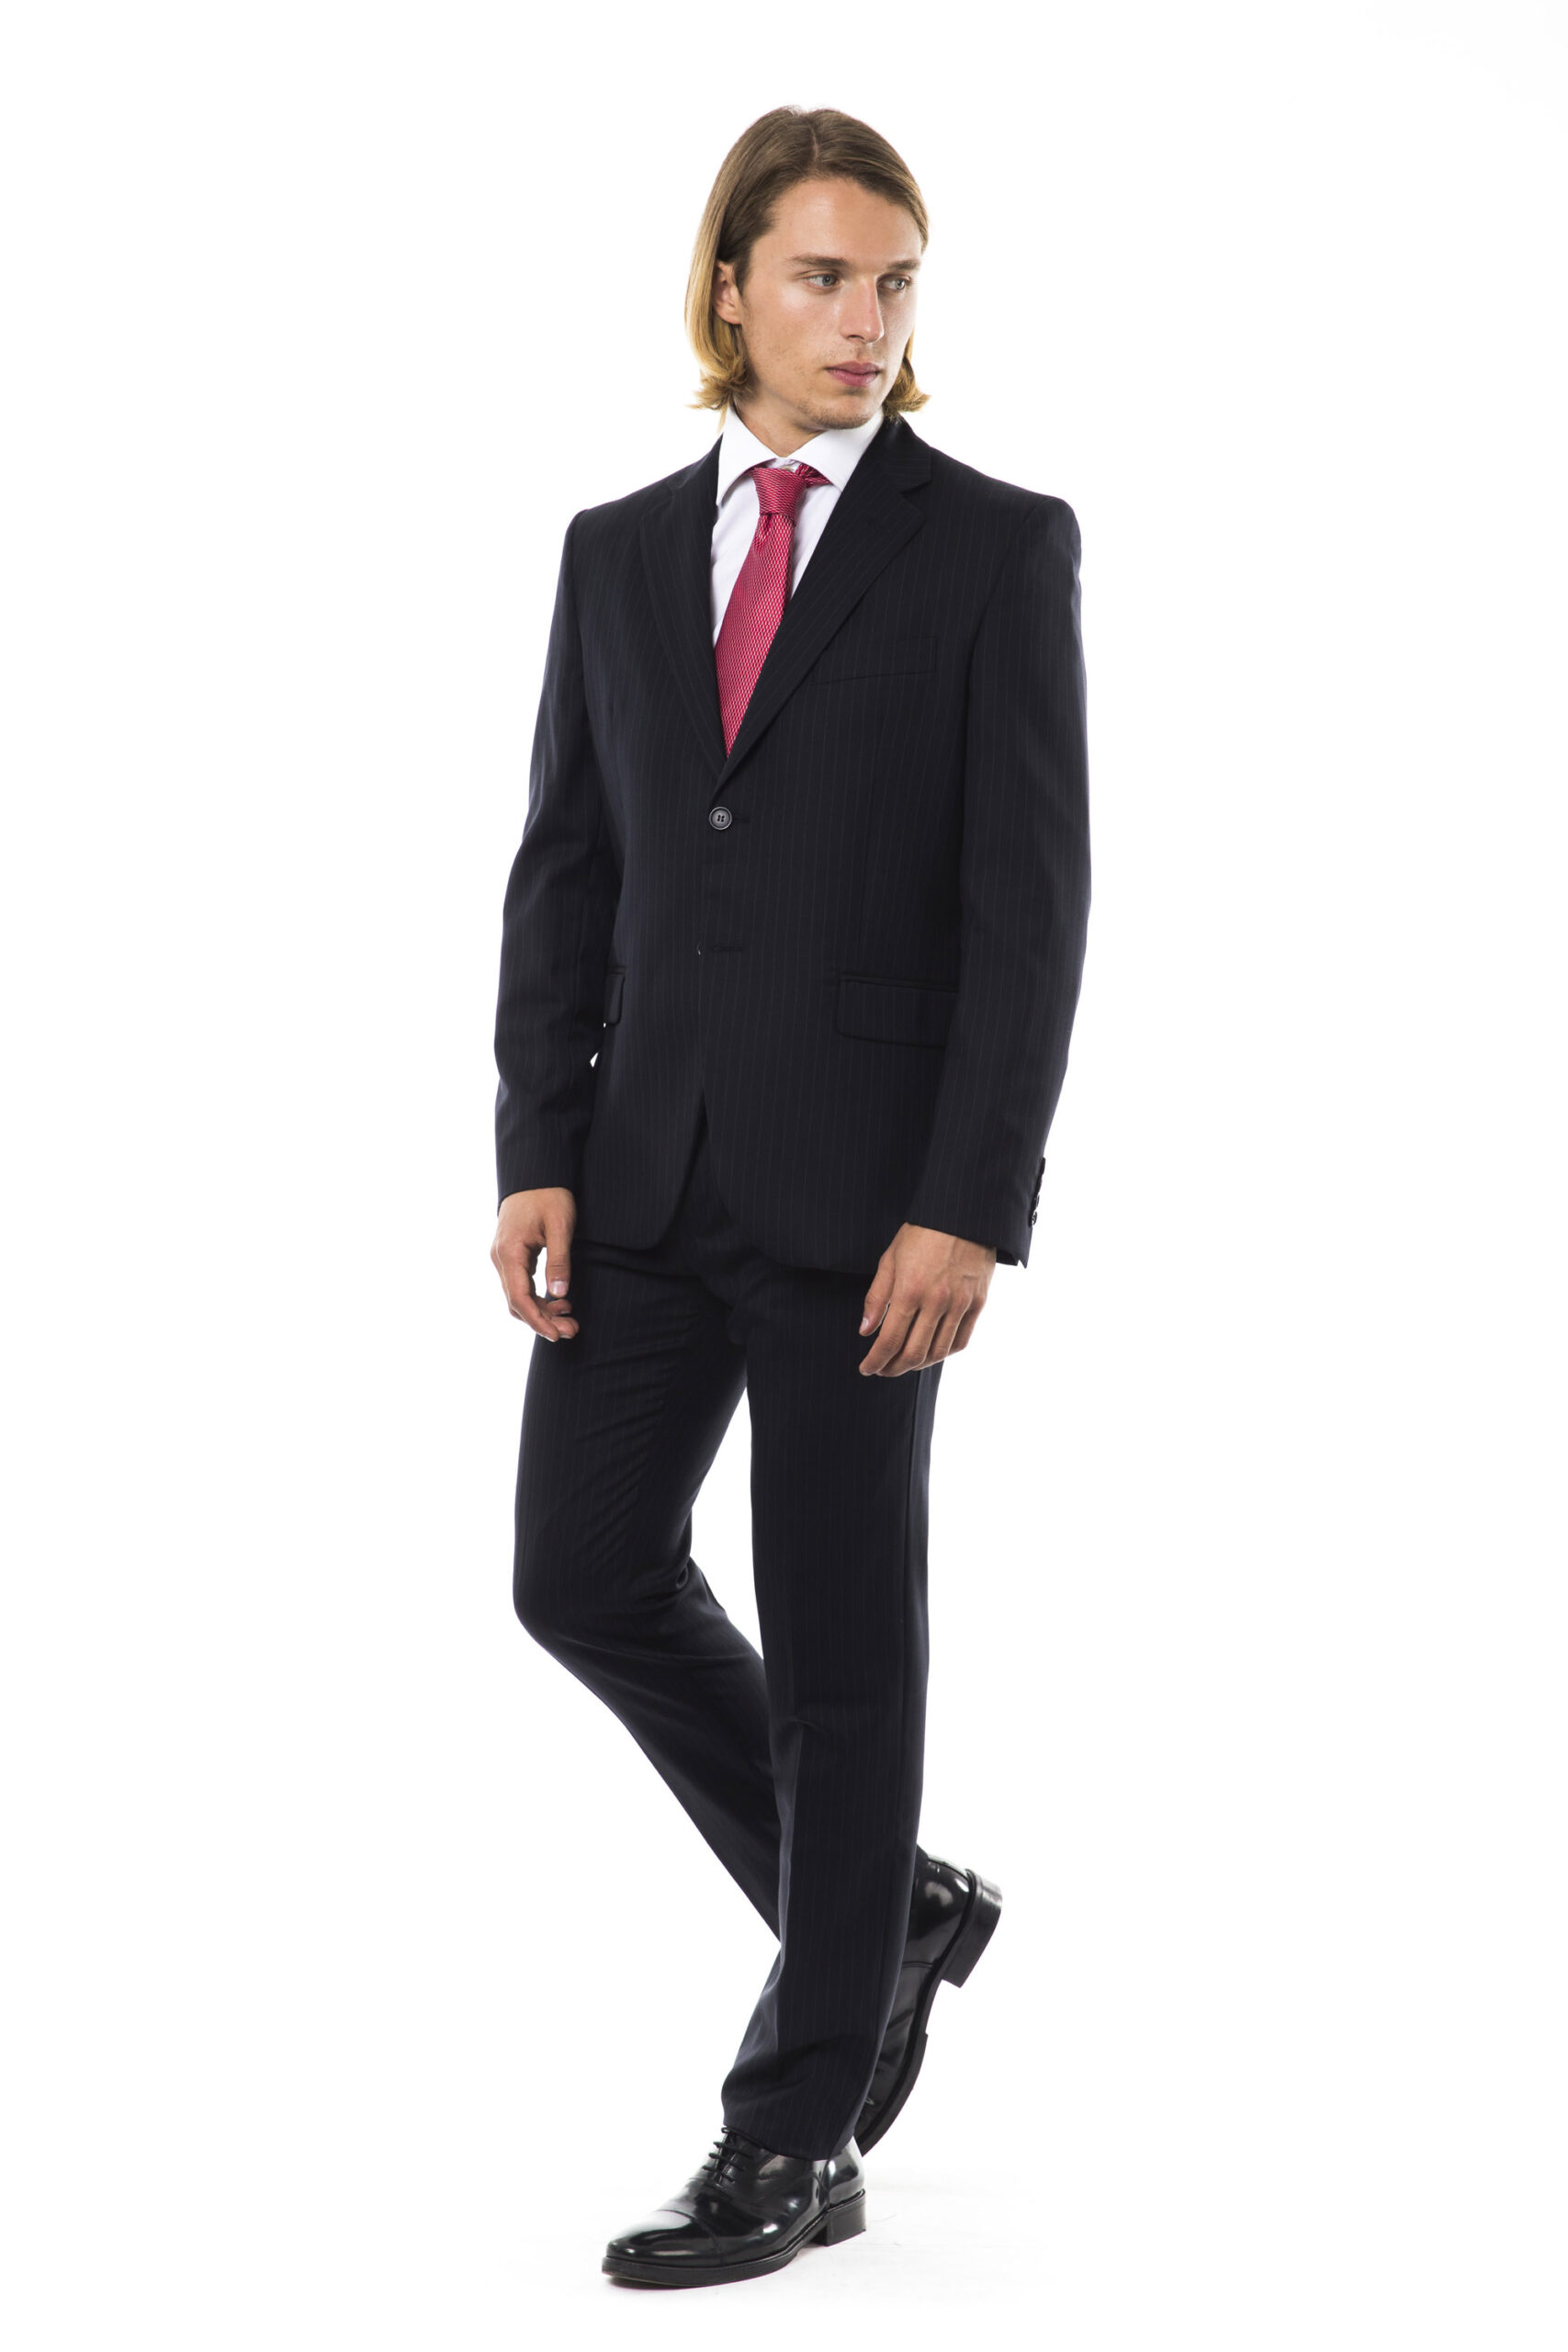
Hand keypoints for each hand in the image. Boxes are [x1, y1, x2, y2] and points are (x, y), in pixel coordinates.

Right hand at [492, 1188, 579, 1339]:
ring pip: (518, 1296)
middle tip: (572, 1330)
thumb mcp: (560, 1226)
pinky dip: (538, 1298)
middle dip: (543, 1321)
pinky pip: (520, 1285)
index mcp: (509, 1252)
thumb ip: (559, 1260)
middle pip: (517, 1302)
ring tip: (570, 1319)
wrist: (535, 1174)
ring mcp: (503, 1258)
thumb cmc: (549, 1196)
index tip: (557, 1335)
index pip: (519, 1298)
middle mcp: (501, 1258)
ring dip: (541, 1311)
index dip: (537, 1320)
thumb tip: (558, 1293)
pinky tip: (559, 1301)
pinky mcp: (511, 1256)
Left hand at [857, 1224, 994, 1375]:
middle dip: (893, 1368)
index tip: (866, 1368)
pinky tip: (931, 1353)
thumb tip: (865, 1330)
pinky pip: (961, 1341)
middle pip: (913, 1353)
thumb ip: (876, 1297)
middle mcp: (936, 1302)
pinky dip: (944, 1353)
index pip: (889, 1340)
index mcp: (909, 1290)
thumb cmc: (922, 1234)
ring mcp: (960, 1304)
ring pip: (938, 1352)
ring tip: (903, 1365)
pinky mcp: (977, 1303)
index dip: (875, 1360)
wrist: (962, 1215)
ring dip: (917, 1365)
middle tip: (882, 1370)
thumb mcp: (890, 1259)